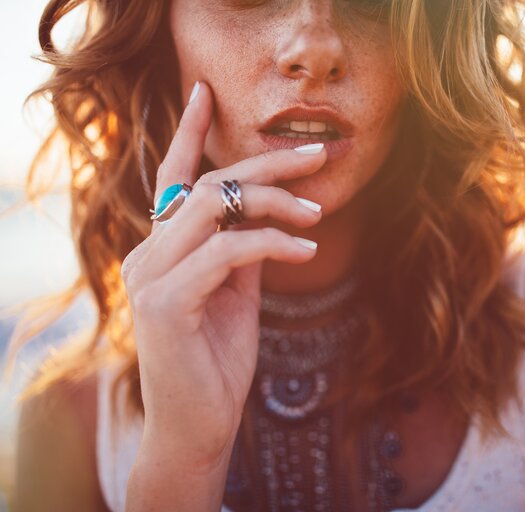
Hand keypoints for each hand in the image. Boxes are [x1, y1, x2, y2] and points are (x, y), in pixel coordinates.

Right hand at [120, 81, 326, 468]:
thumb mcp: (235, 293)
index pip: (173, 179)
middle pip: (207, 185)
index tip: (204, 91)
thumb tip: (267, 213)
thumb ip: (240, 250)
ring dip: (274, 202)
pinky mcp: (165, 302)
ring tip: (319, 211)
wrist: (198, 424)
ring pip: (215, 208)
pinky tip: (306, 248)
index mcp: (162, 249)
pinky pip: (228, 252)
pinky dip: (273, 243)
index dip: (189, 133)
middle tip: (318, 154)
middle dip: (266, 164)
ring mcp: (150, 276)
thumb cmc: (217, 359)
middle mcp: (147, 254)